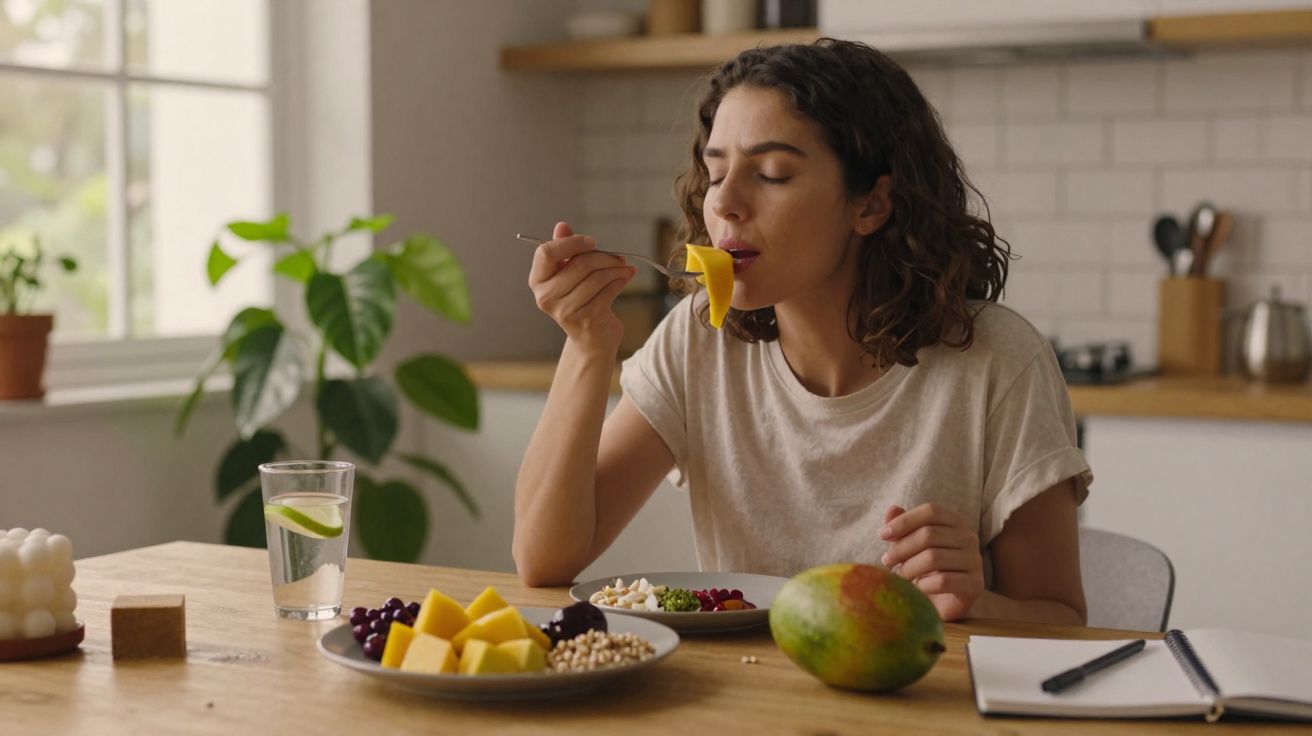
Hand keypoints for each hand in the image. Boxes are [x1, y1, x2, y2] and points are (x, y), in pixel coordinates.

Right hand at [528, 221, 635, 355]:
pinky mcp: (586, 319)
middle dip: (604, 256)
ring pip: (596, 277)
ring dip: (616, 268)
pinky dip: (621, 280)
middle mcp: (546, 297)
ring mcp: (565, 310)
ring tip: (624, 267)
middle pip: (579, 264)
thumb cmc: (579, 301)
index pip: (546, 252)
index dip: (572, 243)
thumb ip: (564, 249)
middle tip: (618, 256)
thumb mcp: (568, 274)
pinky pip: (608, 290)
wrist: (590, 339)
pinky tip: (627, 277)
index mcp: (537, 281)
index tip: (592, 242)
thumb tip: (562, 226)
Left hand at [879, 503, 983, 621]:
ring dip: (909, 568)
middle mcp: (969, 537)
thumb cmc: (924, 569)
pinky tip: (914, 589)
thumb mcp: (910, 545)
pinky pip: (943, 581)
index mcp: (955, 522)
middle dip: (901, 548)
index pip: (930, 511)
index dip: (904, 521)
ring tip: (899, 577)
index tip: (882, 535)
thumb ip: (902, 527)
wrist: (944, 603)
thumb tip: (892, 509)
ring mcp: (974, 561)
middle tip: (886, 561)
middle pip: (929, 534)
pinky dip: (922, 585)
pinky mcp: (975, 584)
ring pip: (933, 558)